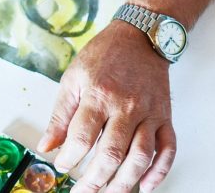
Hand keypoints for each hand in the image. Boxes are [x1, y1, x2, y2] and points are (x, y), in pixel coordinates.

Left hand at [38, 21, 176, 191]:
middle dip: (95, 180)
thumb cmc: (105, 56)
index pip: (83, 136)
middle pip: (112, 153)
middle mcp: (127, 107)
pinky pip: (168, 148)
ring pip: (141, 156)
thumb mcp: (73, 80)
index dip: (70, 157)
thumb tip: (47, 146)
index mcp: (99, 95)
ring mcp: (149, 113)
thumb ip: (60, 116)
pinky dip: (159, 171)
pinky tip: (146, 186)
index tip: (63, 167)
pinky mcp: (165, 117)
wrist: (141, 37)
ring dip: (124, 182)